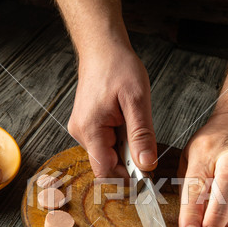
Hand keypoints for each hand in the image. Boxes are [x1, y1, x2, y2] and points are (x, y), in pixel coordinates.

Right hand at [68, 43, 156, 177]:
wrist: (102, 48)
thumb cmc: (117, 67)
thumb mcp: (137, 100)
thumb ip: (141, 135)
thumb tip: (146, 164)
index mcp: (90, 129)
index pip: (105, 171)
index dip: (126, 178)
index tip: (146, 176)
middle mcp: (81, 133)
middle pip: (106, 164)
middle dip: (128, 162)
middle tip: (146, 147)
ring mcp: (82, 129)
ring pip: (107, 154)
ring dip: (125, 149)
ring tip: (133, 125)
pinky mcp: (88, 125)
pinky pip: (105, 143)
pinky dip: (120, 140)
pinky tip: (127, 123)